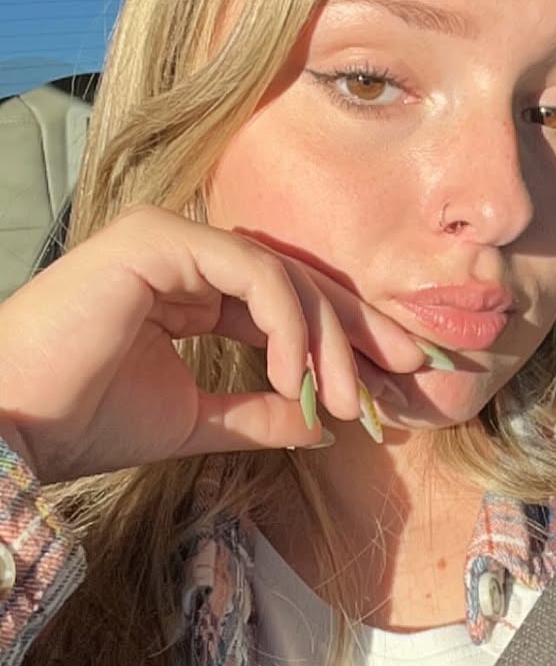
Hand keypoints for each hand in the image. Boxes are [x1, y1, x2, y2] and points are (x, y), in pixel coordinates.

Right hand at [0, 205, 426, 483]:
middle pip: (297, 282)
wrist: (17, 428)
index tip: (392, 378)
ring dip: (324, 341)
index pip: (286, 304)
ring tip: (340, 398)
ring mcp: (171, 237)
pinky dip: (286, 323)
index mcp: (190, 289)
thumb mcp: (199, 421)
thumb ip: (261, 413)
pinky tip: (296, 375)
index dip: (342, 340)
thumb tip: (323, 425)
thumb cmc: (87, 421)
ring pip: (283, 277)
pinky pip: (252, 272)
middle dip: (356, 329)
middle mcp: (184, 254)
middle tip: (406, 368)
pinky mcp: (159, 237)